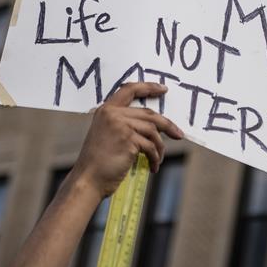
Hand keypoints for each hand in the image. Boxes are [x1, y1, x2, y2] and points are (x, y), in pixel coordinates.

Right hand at [71, 82, 183, 197]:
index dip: (148, 87)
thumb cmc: (98, 162)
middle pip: (149, 114)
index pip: (129, 90)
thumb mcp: (107, 135)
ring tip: (158, 159)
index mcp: (106, 110)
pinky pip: (151, 147)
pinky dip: (155, 158)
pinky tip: (153, 166)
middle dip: (167, 125)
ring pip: (153, 131)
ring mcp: (121, 126)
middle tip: (178, 134)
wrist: (88, 179)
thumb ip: (123, 124)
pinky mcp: (129, 140)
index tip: (163, 89)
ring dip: (160, 147)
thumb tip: (153, 126)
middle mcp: (113, 114)